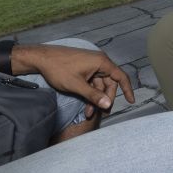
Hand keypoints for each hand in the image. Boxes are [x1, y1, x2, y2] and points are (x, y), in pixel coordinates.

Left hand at [14, 44, 134, 111]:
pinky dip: (89, 94)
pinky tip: (85, 105)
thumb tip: (108, 105)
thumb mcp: (77, 85)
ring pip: (99, 86)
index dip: (128, 89)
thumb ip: (94, 96)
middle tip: (100, 113)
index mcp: (101, 62)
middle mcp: (99, 62)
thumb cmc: (58, 68)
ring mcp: (91, 65)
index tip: (131, 101)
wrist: (41, 59)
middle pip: (109, 84)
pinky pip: (92, 83)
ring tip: (88, 113)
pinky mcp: (84, 69)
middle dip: (105, 99)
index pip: (121, 77)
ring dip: (95, 99)